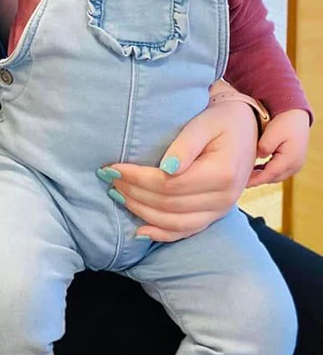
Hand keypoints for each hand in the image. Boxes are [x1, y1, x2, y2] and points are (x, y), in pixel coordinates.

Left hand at [99, 99, 257, 241]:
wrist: (246, 128)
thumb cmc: (221, 121)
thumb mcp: (204, 123)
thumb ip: (185, 145)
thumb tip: (166, 168)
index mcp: (221, 173)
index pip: (169, 184)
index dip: (138, 179)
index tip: (113, 168)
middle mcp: (224, 198)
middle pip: (169, 205)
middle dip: (134, 193)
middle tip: (109, 178)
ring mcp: (221, 210)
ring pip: (175, 222)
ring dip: (142, 212)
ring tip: (117, 195)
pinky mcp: (215, 214)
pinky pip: (187, 230)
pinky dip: (162, 234)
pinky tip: (140, 231)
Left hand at [247, 109, 310, 186]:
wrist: (296, 115)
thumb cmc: (285, 123)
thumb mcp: (273, 133)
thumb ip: (264, 147)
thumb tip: (259, 157)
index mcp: (290, 160)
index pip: (270, 175)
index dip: (256, 180)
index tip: (243, 184)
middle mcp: (295, 165)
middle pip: (273, 177)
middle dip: (257, 180)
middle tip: (241, 181)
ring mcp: (295, 164)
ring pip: (276, 175)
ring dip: (262, 176)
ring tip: (246, 176)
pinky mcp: (292, 161)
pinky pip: (278, 169)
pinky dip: (267, 170)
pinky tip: (256, 169)